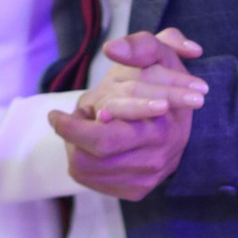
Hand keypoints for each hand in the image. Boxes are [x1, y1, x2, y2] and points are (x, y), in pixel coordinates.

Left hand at [51, 28, 204, 198]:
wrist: (183, 121)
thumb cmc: (163, 83)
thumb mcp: (158, 55)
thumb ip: (139, 46)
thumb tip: (112, 49)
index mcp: (160, 127)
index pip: (103, 139)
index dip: (72, 128)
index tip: (54, 115)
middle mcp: (156, 158)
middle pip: (92, 159)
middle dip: (71, 138)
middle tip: (60, 121)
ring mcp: (148, 178)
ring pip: (88, 171)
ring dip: (77, 148)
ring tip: (84, 130)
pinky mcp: (138, 191)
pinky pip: (95, 183)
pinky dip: (85, 164)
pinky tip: (93, 148)